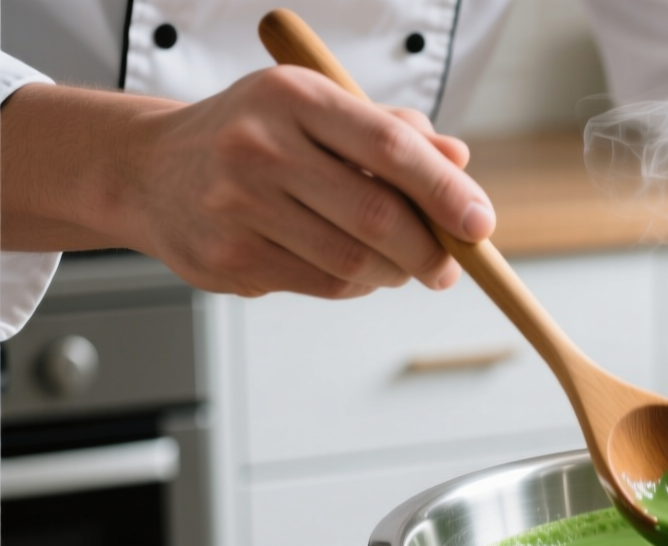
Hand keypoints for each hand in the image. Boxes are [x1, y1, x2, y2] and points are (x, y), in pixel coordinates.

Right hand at [0, 68, 493, 298]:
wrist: (147, 170)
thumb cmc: (253, 135)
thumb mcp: (316, 110)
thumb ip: (391, 131)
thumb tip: (460, 162)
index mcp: (293, 97)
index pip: (390, 148)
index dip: (445, 192)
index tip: (480, 223)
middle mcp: (260, 146)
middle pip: (377, 216)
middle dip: (429, 251)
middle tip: (449, 266)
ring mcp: (237, 206)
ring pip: (353, 262)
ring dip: (393, 273)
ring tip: (398, 265)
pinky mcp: (227, 258)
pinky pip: (322, 286)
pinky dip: (354, 286)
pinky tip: (352, 269)